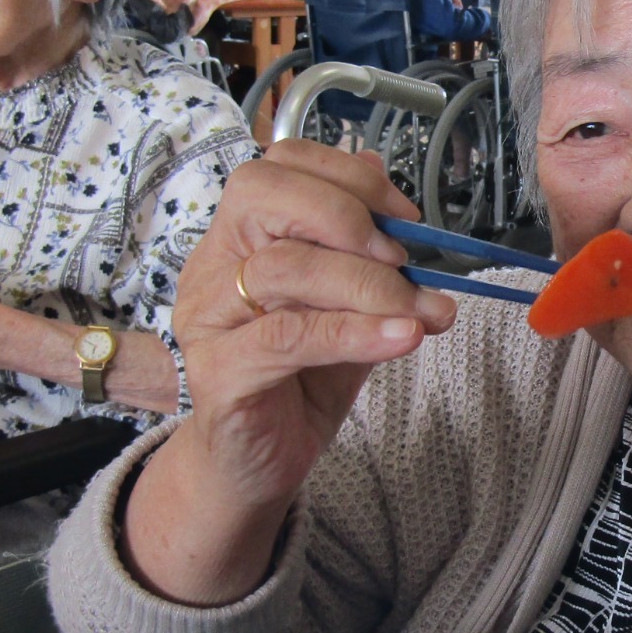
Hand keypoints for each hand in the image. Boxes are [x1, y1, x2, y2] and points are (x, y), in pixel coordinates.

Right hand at [171, 142, 456, 517]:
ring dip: (369, 286)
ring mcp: (210, 320)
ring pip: (282, 269)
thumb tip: (392, 192)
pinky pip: (287, 337)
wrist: (257, 466)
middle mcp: (213, 267)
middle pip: (262, 195)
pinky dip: (354, 332)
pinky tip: (402, 337)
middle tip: (403, 258)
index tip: (405, 216)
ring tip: (421, 313)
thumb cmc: (299, 382)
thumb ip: (365, 255)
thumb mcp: (346, 307)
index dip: (346, 177)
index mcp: (240, 238)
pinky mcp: (220, 373)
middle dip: (346, 214)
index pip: (275, 166)